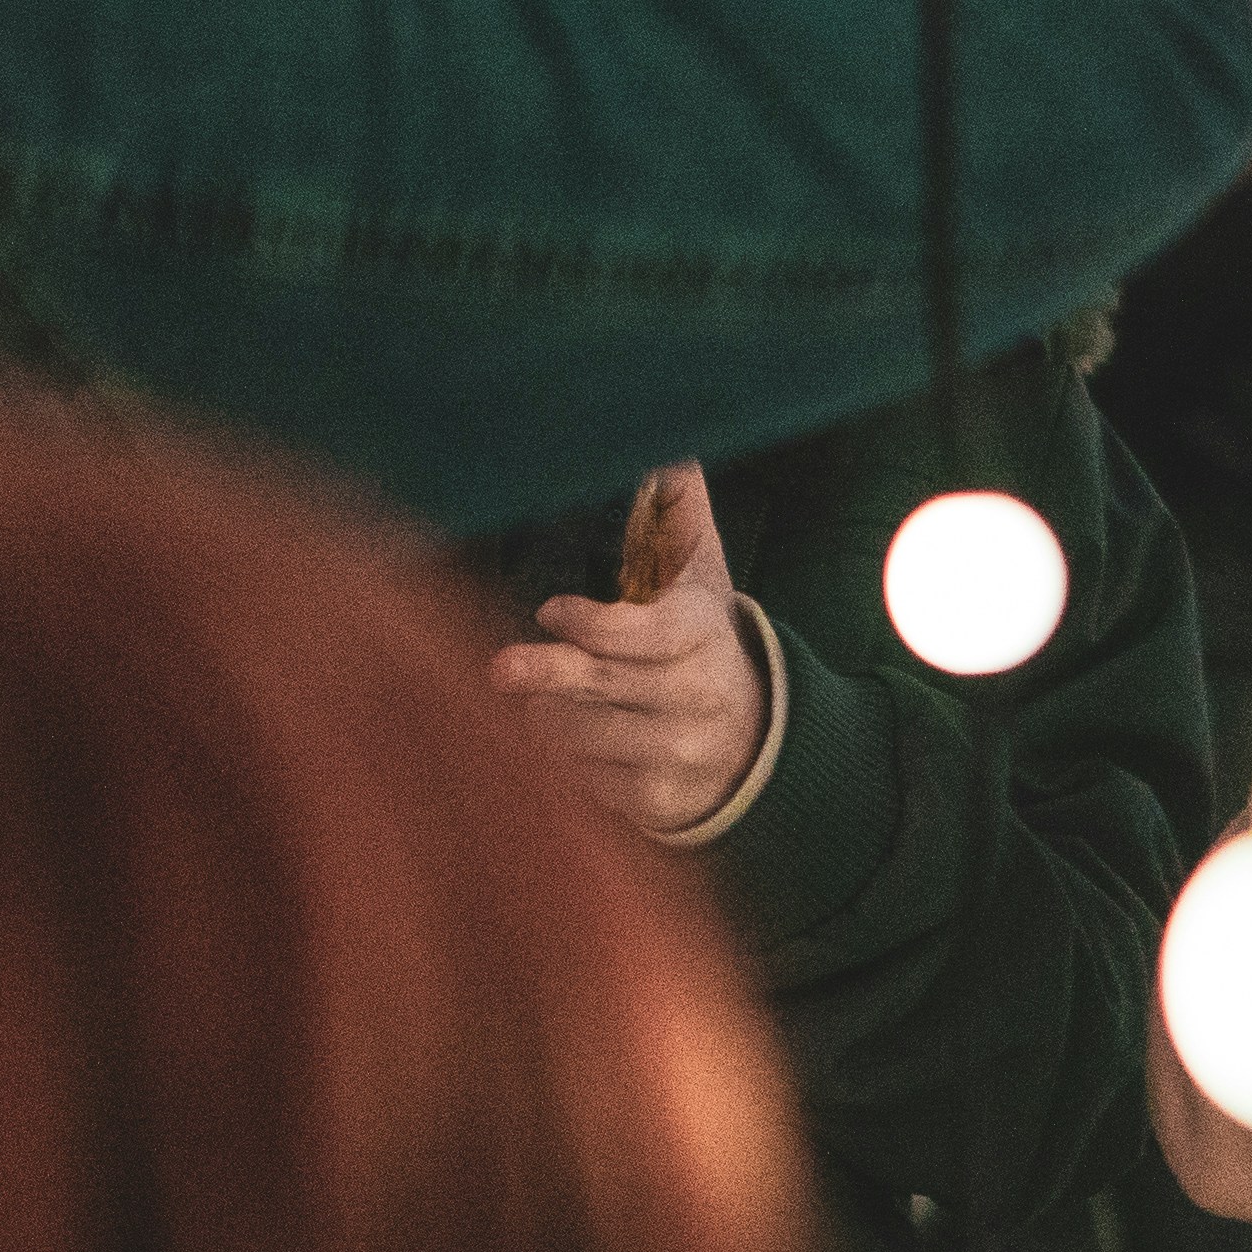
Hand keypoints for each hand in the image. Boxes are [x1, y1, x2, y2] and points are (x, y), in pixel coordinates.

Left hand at [492, 463, 776, 833]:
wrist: (752, 736)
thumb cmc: (697, 637)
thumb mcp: (700, 573)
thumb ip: (677, 511)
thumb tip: (665, 448)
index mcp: (705, 633)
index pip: (649, 636)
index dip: (596, 626)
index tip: (551, 610)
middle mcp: (699, 696)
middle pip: (605, 688)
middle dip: (549, 674)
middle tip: (499, 668)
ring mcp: (679, 754)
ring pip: (580, 737)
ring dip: (544, 714)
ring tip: (537, 695)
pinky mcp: (656, 802)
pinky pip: (583, 782)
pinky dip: (561, 761)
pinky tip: (564, 740)